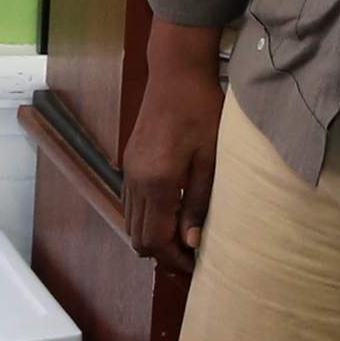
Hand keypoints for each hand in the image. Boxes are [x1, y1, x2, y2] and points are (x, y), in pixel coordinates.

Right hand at [122, 21, 225, 275]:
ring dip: (154, 238)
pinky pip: (132, 204)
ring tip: (184, 241)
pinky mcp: (130, 162)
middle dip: (163, 255)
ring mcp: (129, 171)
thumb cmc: (202, 111)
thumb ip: (199, 204)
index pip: (157, 240)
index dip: (174, 261)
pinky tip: (172, 215)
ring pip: (132, 223)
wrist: (177, 73)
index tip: (196, 267)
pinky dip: (148, 218)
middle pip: (139, 238)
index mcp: (157, 183)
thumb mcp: (210, 159)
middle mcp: (136, 181)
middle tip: (191, 260)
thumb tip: (191, 243)